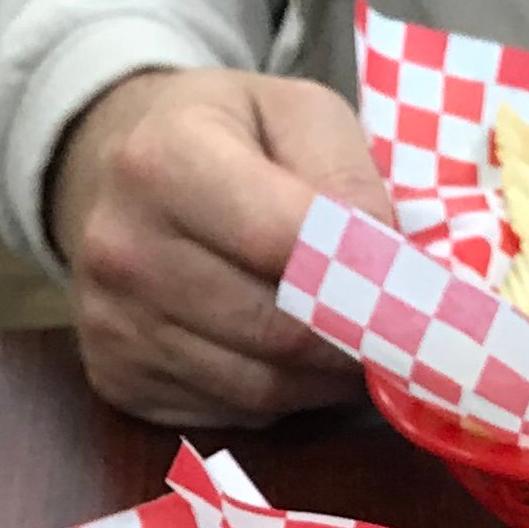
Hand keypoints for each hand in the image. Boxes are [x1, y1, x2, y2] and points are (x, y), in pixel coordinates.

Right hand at [45, 67, 378, 426]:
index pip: (289, 243)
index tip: (419, 291)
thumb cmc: (227, 136)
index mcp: (166, 158)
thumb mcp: (298, 112)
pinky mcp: (115, 380)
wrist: (112, 169)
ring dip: (323, 379)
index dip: (368, 277)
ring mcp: (109, 323)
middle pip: (279, 331)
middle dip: (356, 339)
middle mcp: (121, 248)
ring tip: (350, 342)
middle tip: (400, 331)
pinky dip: (277, 398)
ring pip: (262, 390)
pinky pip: (229, 415)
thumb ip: (349, 175)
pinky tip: (285, 357)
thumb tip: (394, 268)